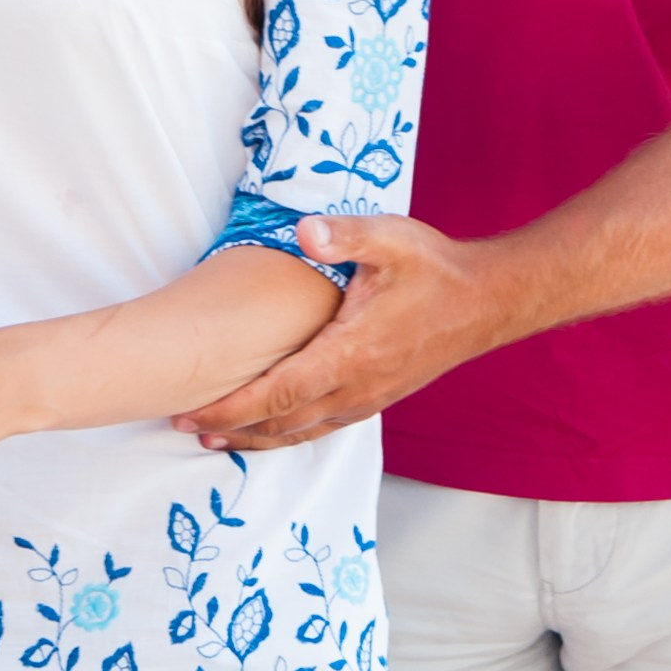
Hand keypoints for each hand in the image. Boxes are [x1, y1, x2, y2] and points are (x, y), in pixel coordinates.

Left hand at [176, 216, 517, 450]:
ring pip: (302, 433)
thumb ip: (343, 235)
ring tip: (216, 438)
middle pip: (281, 424)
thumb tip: (302, 231)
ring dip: (256, 438)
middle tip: (184, 426)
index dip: (230, 408)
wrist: (486, 301)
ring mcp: (368, 398)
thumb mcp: (389, 239)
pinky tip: (275, 429)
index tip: (190, 413)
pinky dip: (289, 434)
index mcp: (349, 355)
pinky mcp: (377, 398)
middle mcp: (355, 388)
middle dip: (230, 428)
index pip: (276, 394)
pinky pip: (323, 427)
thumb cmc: (434, 268)